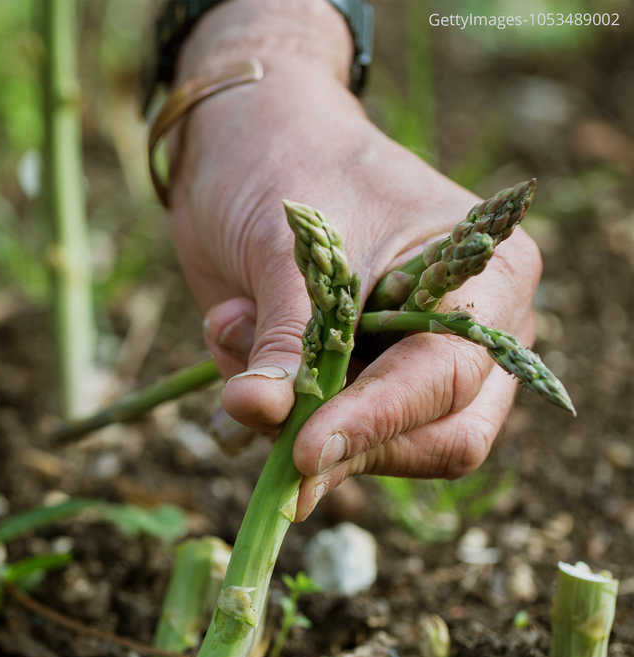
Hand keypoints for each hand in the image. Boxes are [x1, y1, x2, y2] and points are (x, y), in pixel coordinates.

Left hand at [168, 0, 541, 517]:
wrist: (243, 142)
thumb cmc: (286, 163)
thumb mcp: (291, 248)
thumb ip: (284, 336)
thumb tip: (262, 412)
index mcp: (487, 279)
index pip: (448, 377)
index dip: (378, 422)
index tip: (306, 452)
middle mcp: (468, 334)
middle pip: (440, 438)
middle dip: (346, 440)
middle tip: (268, 427)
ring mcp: (410, 365)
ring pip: (373, 449)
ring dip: (288, 414)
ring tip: (233, 323)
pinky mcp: (351, 384)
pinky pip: (313, 430)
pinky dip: (263, 402)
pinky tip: (231, 327)